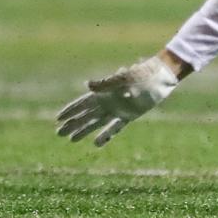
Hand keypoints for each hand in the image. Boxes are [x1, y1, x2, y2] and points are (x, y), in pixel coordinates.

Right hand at [55, 56, 178, 145]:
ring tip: (71, 140)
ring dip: (83, 130)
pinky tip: (96, 143)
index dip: (70, 110)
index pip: (83, 103)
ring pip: (96, 122)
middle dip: (72, 123)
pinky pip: (114, 127)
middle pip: (86, 115)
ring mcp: (118, 108)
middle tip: (58, 133)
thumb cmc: (143, 74)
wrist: (161, 77)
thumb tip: (87, 85)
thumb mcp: (124, 77)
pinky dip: (105, 135)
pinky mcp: (129, 115)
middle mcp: (109, 101)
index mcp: (105, 91)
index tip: (57, 118)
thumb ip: (106, 83)